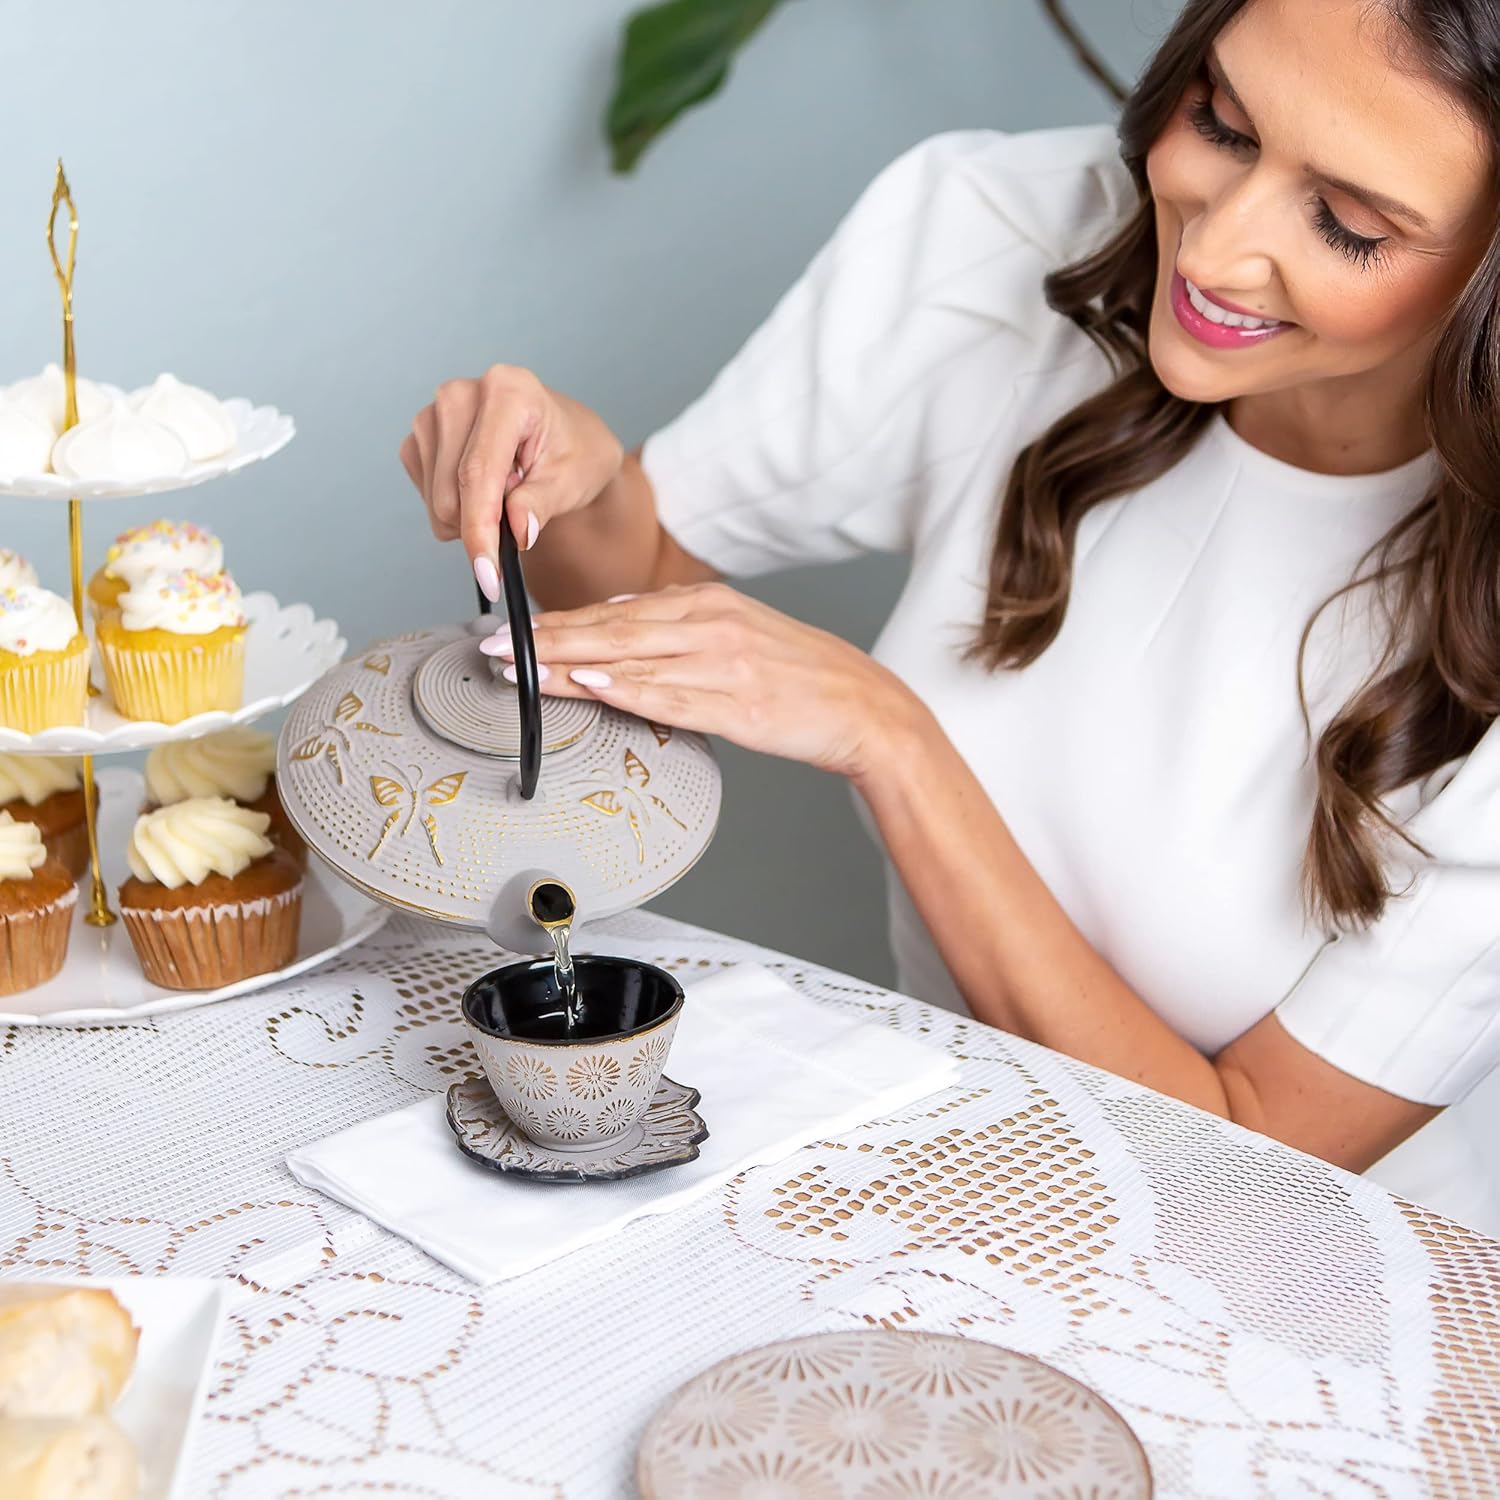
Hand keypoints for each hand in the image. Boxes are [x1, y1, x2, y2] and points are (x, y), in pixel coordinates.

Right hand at [399, 366, 623, 602]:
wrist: (568, 442)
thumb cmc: (576, 455)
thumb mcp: (573, 482)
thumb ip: (541, 504)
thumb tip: (517, 529)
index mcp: (507, 390)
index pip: (478, 472)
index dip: (480, 530)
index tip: (487, 574)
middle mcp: (462, 394)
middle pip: (450, 492)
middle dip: (482, 525)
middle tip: (521, 512)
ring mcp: (435, 412)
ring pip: (436, 500)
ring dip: (470, 516)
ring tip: (507, 492)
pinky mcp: (421, 436)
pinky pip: (425, 495)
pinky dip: (456, 508)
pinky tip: (483, 488)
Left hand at [478, 584, 919, 780]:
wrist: (863, 707)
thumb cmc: (798, 676)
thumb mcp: (738, 631)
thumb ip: (677, 624)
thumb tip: (616, 620)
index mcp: (707, 604)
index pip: (617, 612)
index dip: (558, 622)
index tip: (512, 631)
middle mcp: (711, 625)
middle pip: (611, 632)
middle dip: (545, 641)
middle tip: (491, 649)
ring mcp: (723, 665)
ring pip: (630, 662)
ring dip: (568, 667)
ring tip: (519, 672)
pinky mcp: (737, 706)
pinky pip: (669, 697)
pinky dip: (626, 690)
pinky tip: (590, 686)